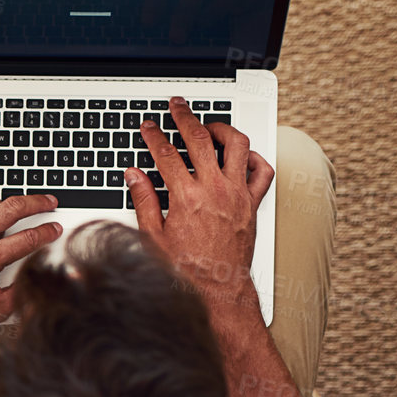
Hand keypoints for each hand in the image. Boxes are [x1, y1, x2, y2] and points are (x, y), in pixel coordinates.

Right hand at [126, 97, 273, 315]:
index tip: (149, 127)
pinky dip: (253, 158)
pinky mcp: (252, 203)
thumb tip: (134, 176)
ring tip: (209, 126)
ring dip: (222, 129)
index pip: (166, 154)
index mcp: (187, 197)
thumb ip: (144, 201)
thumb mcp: (153, 236)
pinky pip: (261, 171)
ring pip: (236, 144)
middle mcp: (215, 190)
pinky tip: (241, 156)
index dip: (155, 136)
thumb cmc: (187, 270)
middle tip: (177, 107)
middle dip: (185, 117)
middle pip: (200, 139)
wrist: (218, 290)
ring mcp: (237, 194)